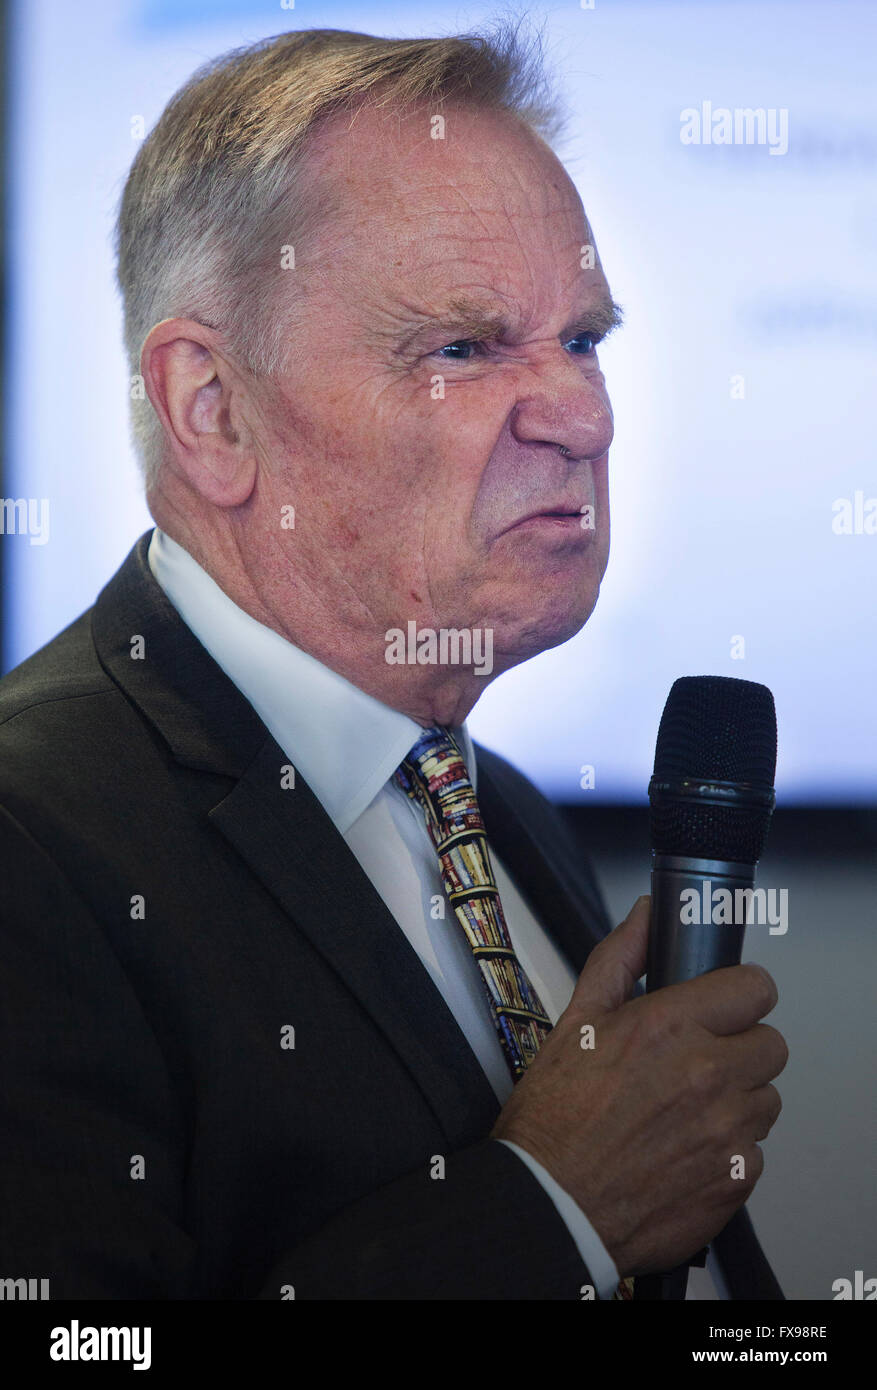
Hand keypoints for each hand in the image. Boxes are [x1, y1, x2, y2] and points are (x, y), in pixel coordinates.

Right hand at [491, 895, 787, 1276]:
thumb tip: (646, 915)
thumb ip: (620, 958)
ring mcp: (726, 1130)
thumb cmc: (554, 1120)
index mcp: (669, 1027)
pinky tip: (683, 1150)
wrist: (551, 1206)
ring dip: (736, 1100)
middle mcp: (707, 1075)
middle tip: (698, 1061)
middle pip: (770, 1043)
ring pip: (765, 1099)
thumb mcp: (576, 1021)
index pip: (756, 988)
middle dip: (739, 1047)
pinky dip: (727, 1150)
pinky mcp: (734, 1178)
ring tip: (684, 1110)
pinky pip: (754, 1150)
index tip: (725, 1004)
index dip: (739, 994)